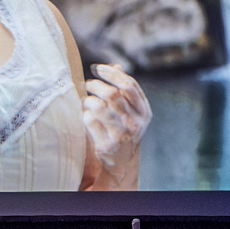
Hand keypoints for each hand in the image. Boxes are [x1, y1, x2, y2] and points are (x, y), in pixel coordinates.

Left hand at [83, 60, 148, 189]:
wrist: (122, 163)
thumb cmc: (124, 130)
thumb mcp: (131, 111)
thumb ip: (125, 90)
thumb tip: (115, 65)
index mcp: (144, 112)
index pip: (128, 85)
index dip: (111, 73)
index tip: (98, 68)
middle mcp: (135, 124)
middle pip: (112, 94)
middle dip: (96, 85)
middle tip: (89, 85)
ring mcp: (121, 135)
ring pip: (98, 106)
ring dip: (89, 100)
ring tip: (87, 102)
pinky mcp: (106, 145)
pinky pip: (89, 120)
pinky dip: (85, 114)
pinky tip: (87, 117)